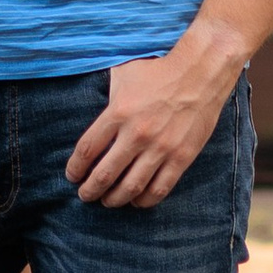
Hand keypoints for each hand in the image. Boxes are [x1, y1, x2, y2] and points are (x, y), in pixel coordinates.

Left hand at [65, 26, 245, 208]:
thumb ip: (106, 96)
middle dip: (90, 190)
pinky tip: (136, 201)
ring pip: (130, 187)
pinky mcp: (181, 157)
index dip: (75, 168)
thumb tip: (89, 107)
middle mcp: (137, 133)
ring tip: (108, 202)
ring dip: (114, 199)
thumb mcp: (123, 75)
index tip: (72, 176)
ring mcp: (160, 148)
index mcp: (118, 112)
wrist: (200, 73)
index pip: (87, 150)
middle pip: (105, 174)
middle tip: (85, 195)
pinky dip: (144, 200)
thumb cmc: (158, 71)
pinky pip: (160, 188)